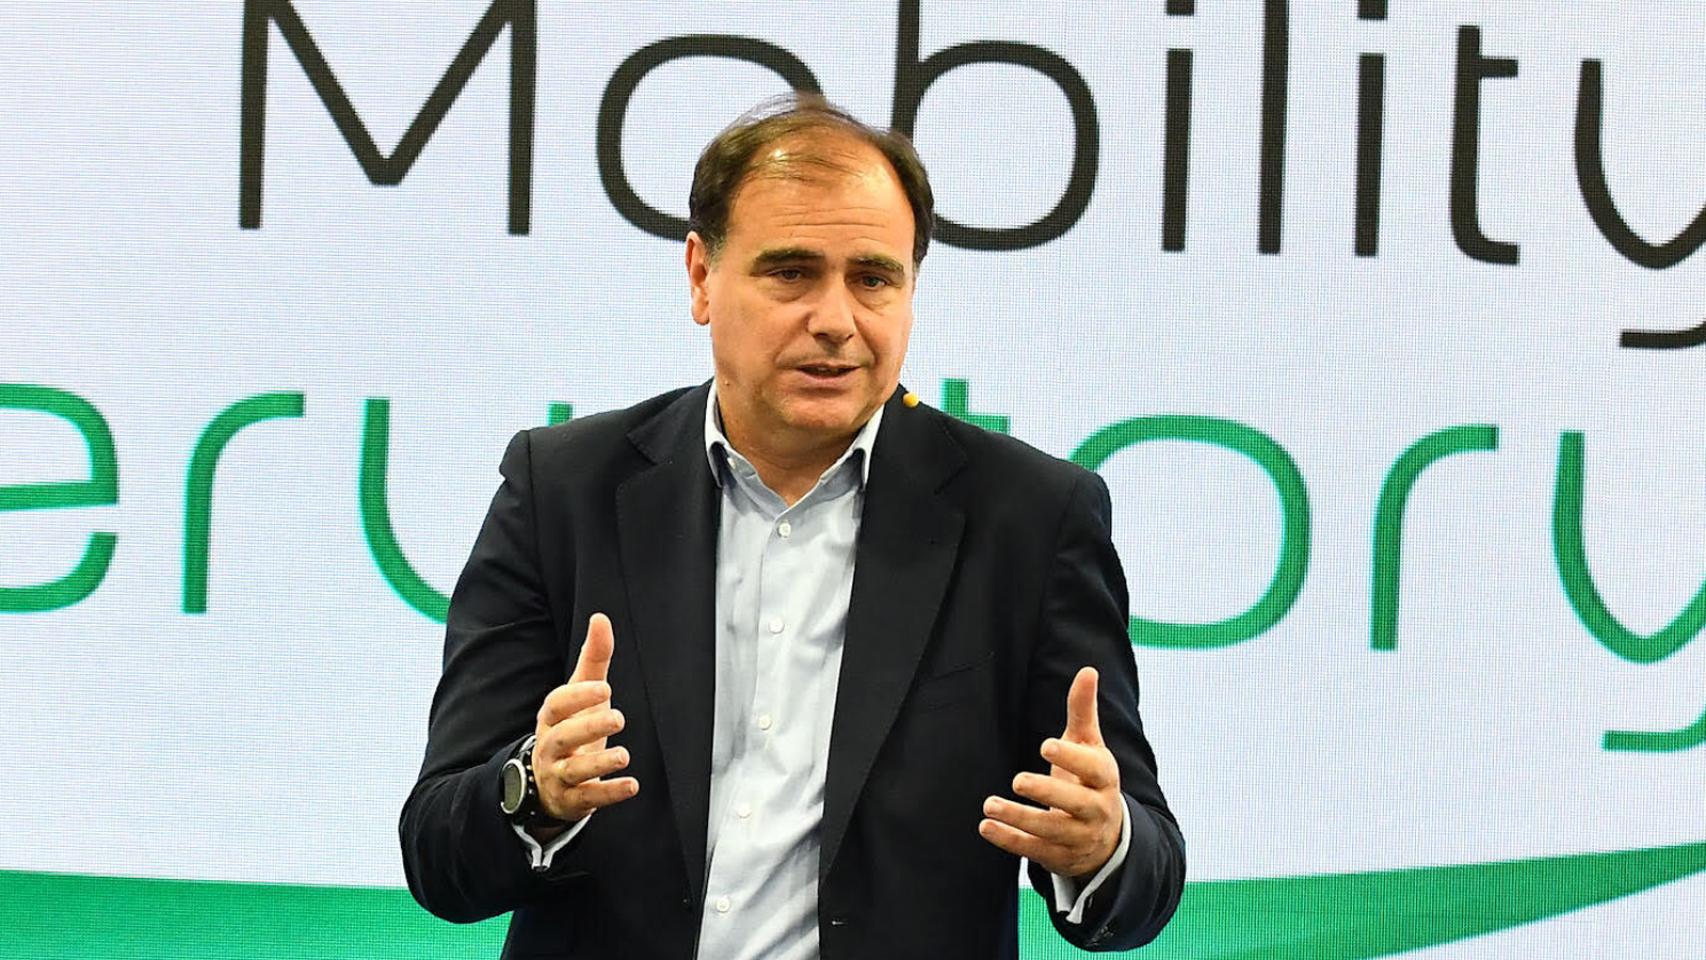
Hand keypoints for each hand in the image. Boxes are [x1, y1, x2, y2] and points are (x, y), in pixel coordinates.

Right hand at [532, 613, 639, 823]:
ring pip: (574, 771)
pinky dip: (609, 793)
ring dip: (599, 764)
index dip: (578, 696)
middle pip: (564, 737)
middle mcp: (551, 746)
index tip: (604, 687)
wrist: (547, 780)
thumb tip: (601, 618)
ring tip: (623, 755)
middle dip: (589, 727)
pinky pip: (589, 798)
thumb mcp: (581, 694)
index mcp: (552, 718)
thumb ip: (594, 658)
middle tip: (618, 718)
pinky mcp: (573, 800)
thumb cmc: (571, 727)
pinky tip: (631, 785)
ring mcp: (559, 775)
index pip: (557, 704)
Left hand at [978, 666, 1122, 878]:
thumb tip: (1088, 670)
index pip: (1093, 770)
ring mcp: (1079, 837)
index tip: (1045, 744)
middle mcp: (1097, 810)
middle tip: (1017, 780)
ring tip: (989, 805)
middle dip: (1047, 792)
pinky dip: (1010, 841)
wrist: (1107, 837)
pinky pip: (1034, 850)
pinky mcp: (1060, 857)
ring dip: (1020, 819)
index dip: (1071, 757)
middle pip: (1075, 803)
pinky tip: (986, 827)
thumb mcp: (1090, 745)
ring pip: (1051, 831)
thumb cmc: (1089, 779)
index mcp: (1104, 779)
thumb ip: (1083, 711)